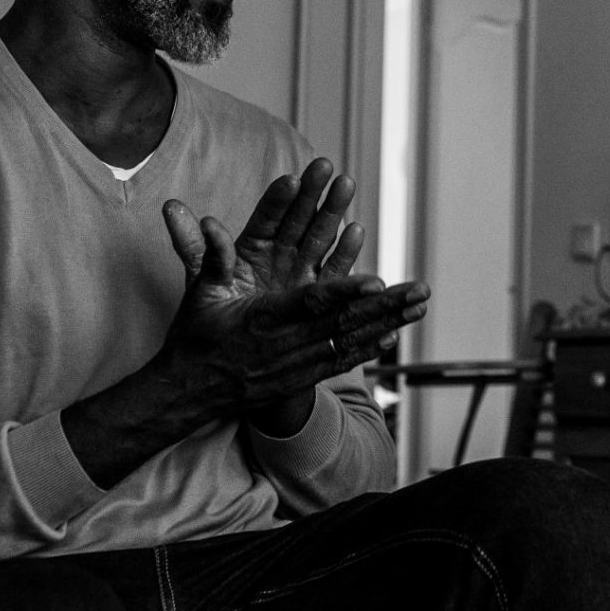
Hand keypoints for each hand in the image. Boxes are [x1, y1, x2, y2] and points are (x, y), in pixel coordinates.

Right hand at [156, 245, 429, 421]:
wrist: (189, 394)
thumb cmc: (194, 337)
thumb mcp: (196, 293)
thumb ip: (205, 254)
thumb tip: (202, 217)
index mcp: (261, 319)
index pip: (309, 303)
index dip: (343, 292)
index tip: (376, 281)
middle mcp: (283, 345)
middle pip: (342, 322)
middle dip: (384, 306)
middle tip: (420, 289)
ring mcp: (294, 365)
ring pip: (348, 342)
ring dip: (386, 323)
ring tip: (420, 306)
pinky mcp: (299, 378)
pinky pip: (339, 362)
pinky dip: (366, 349)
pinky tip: (392, 336)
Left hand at [164, 158, 364, 301]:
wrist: (236, 355)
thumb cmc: (217, 316)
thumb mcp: (201, 279)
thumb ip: (191, 244)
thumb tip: (170, 206)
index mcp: (253, 245)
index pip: (267, 216)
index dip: (278, 199)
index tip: (290, 180)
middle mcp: (280, 253)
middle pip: (298, 217)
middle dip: (313, 192)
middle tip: (324, 166)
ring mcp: (301, 271)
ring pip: (321, 235)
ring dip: (334, 210)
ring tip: (346, 183)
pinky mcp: (318, 293)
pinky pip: (333, 270)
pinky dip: (345, 252)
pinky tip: (355, 231)